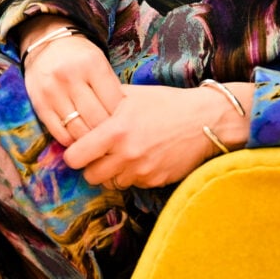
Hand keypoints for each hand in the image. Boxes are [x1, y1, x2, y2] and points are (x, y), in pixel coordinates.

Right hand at [17, 15, 123, 146]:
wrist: (45, 45)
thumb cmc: (79, 56)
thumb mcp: (99, 62)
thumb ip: (111, 87)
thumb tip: (124, 118)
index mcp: (92, 64)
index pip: (114, 102)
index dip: (122, 117)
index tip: (124, 123)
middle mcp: (70, 77)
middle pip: (96, 118)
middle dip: (107, 132)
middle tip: (113, 138)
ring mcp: (53, 92)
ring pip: (78, 129)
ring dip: (90, 140)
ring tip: (97, 141)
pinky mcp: (40, 105)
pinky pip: (60, 133)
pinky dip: (72, 141)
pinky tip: (79, 138)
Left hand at [63, 82, 252, 189]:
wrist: (204, 120)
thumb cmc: (167, 103)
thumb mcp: (133, 95)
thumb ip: (104, 102)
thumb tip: (80, 105)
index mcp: (115, 131)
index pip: (75, 157)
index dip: (74, 153)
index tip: (80, 148)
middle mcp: (126, 154)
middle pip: (90, 176)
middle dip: (92, 166)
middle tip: (100, 153)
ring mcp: (141, 171)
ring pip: (111, 183)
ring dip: (112, 172)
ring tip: (122, 155)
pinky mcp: (155, 181)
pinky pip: (132, 184)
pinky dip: (132, 175)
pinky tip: (142, 158)